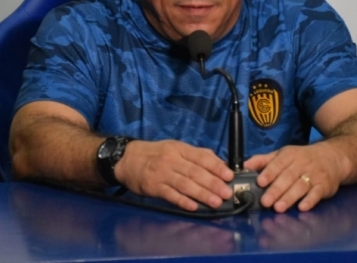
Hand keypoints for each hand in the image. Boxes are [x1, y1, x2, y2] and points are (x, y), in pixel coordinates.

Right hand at [114, 140, 234, 210]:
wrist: (128, 159)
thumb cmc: (157, 154)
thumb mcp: (176, 148)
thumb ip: (197, 155)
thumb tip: (220, 164)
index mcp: (180, 149)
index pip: (201, 157)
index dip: (216, 167)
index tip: (229, 176)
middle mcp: (172, 160)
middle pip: (195, 172)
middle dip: (213, 183)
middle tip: (227, 193)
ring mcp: (162, 174)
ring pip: (185, 184)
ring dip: (202, 194)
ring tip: (216, 202)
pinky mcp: (153, 187)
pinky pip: (170, 195)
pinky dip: (182, 201)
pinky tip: (193, 206)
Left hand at [244, 142, 343, 211]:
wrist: (333, 157)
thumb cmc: (302, 158)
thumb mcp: (283, 154)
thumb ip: (263, 161)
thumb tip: (242, 166)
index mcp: (290, 155)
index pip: (278, 163)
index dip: (269, 172)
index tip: (260, 181)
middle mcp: (302, 164)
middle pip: (288, 177)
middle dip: (276, 189)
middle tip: (265, 201)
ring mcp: (314, 175)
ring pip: (301, 186)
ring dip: (289, 197)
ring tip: (278, 208)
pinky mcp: (325, 186)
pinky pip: (317, 193)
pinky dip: (310, 200)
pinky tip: (302, 207)